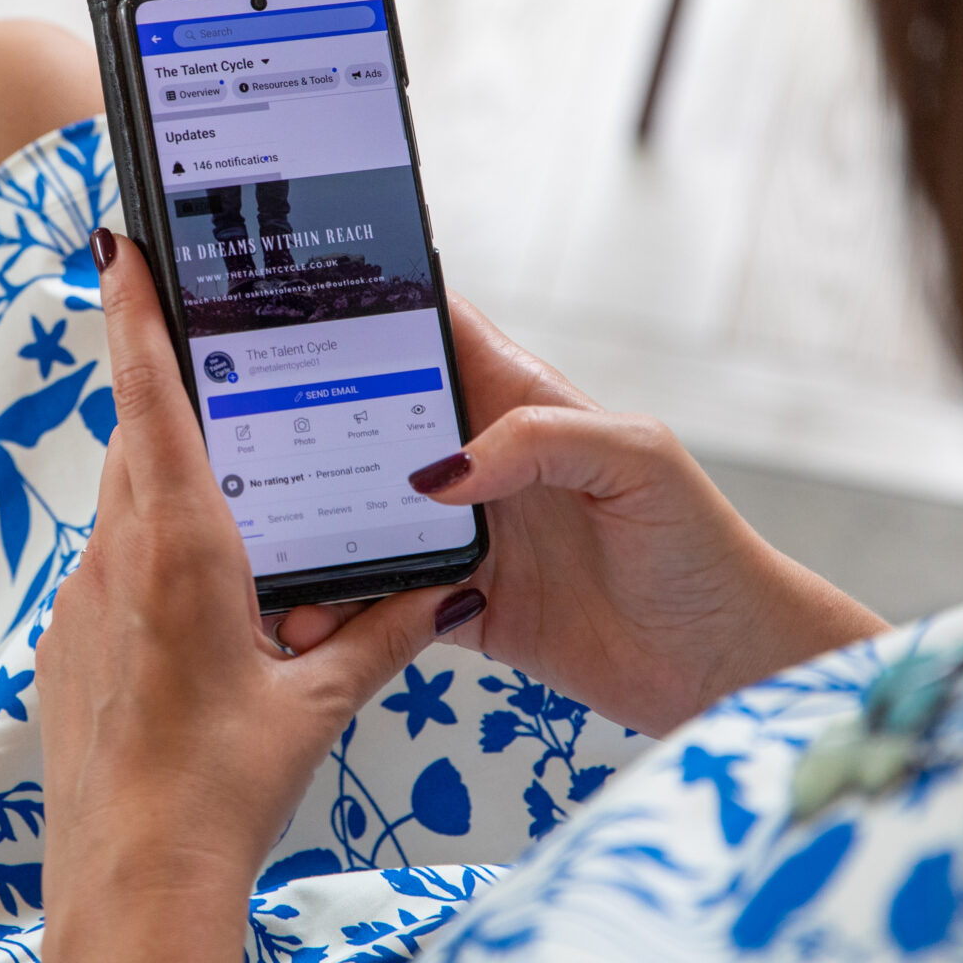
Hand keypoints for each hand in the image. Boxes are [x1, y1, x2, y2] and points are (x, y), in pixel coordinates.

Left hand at [38, 229, 485, 962]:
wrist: (132, 877)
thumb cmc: (223, 789)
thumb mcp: (319, 704)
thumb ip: (382, 633)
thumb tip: (440, 588)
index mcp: (183, 548)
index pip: (151, 398)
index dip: (135, 313)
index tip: (117, 247)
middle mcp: (120, 557)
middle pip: (139, 438)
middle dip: (170, 388)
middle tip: (204, 341)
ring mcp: (82, 598)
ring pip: (124, 502)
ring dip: (168, 479)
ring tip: (230, 483)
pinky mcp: (67, 641)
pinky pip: (111, 565)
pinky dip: (151, 553)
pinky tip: (199, 600)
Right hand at [278, 297, 884, 736]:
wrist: (725, 667)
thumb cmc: (701, 547)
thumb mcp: (637, 459)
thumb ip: (540, 441)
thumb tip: (439, 471)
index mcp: (519, 401)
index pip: (430, 332)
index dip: (365, 306)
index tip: (288, 295)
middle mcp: (483, 462)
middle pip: (372, 424)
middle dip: (305, 422)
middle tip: (237, 429)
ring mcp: (468, 535)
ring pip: (365, 517)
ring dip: (315, 529)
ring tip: (262, 541)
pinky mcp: (464, 609)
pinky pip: (385, 601)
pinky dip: (344, 611)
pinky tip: (308, 619)